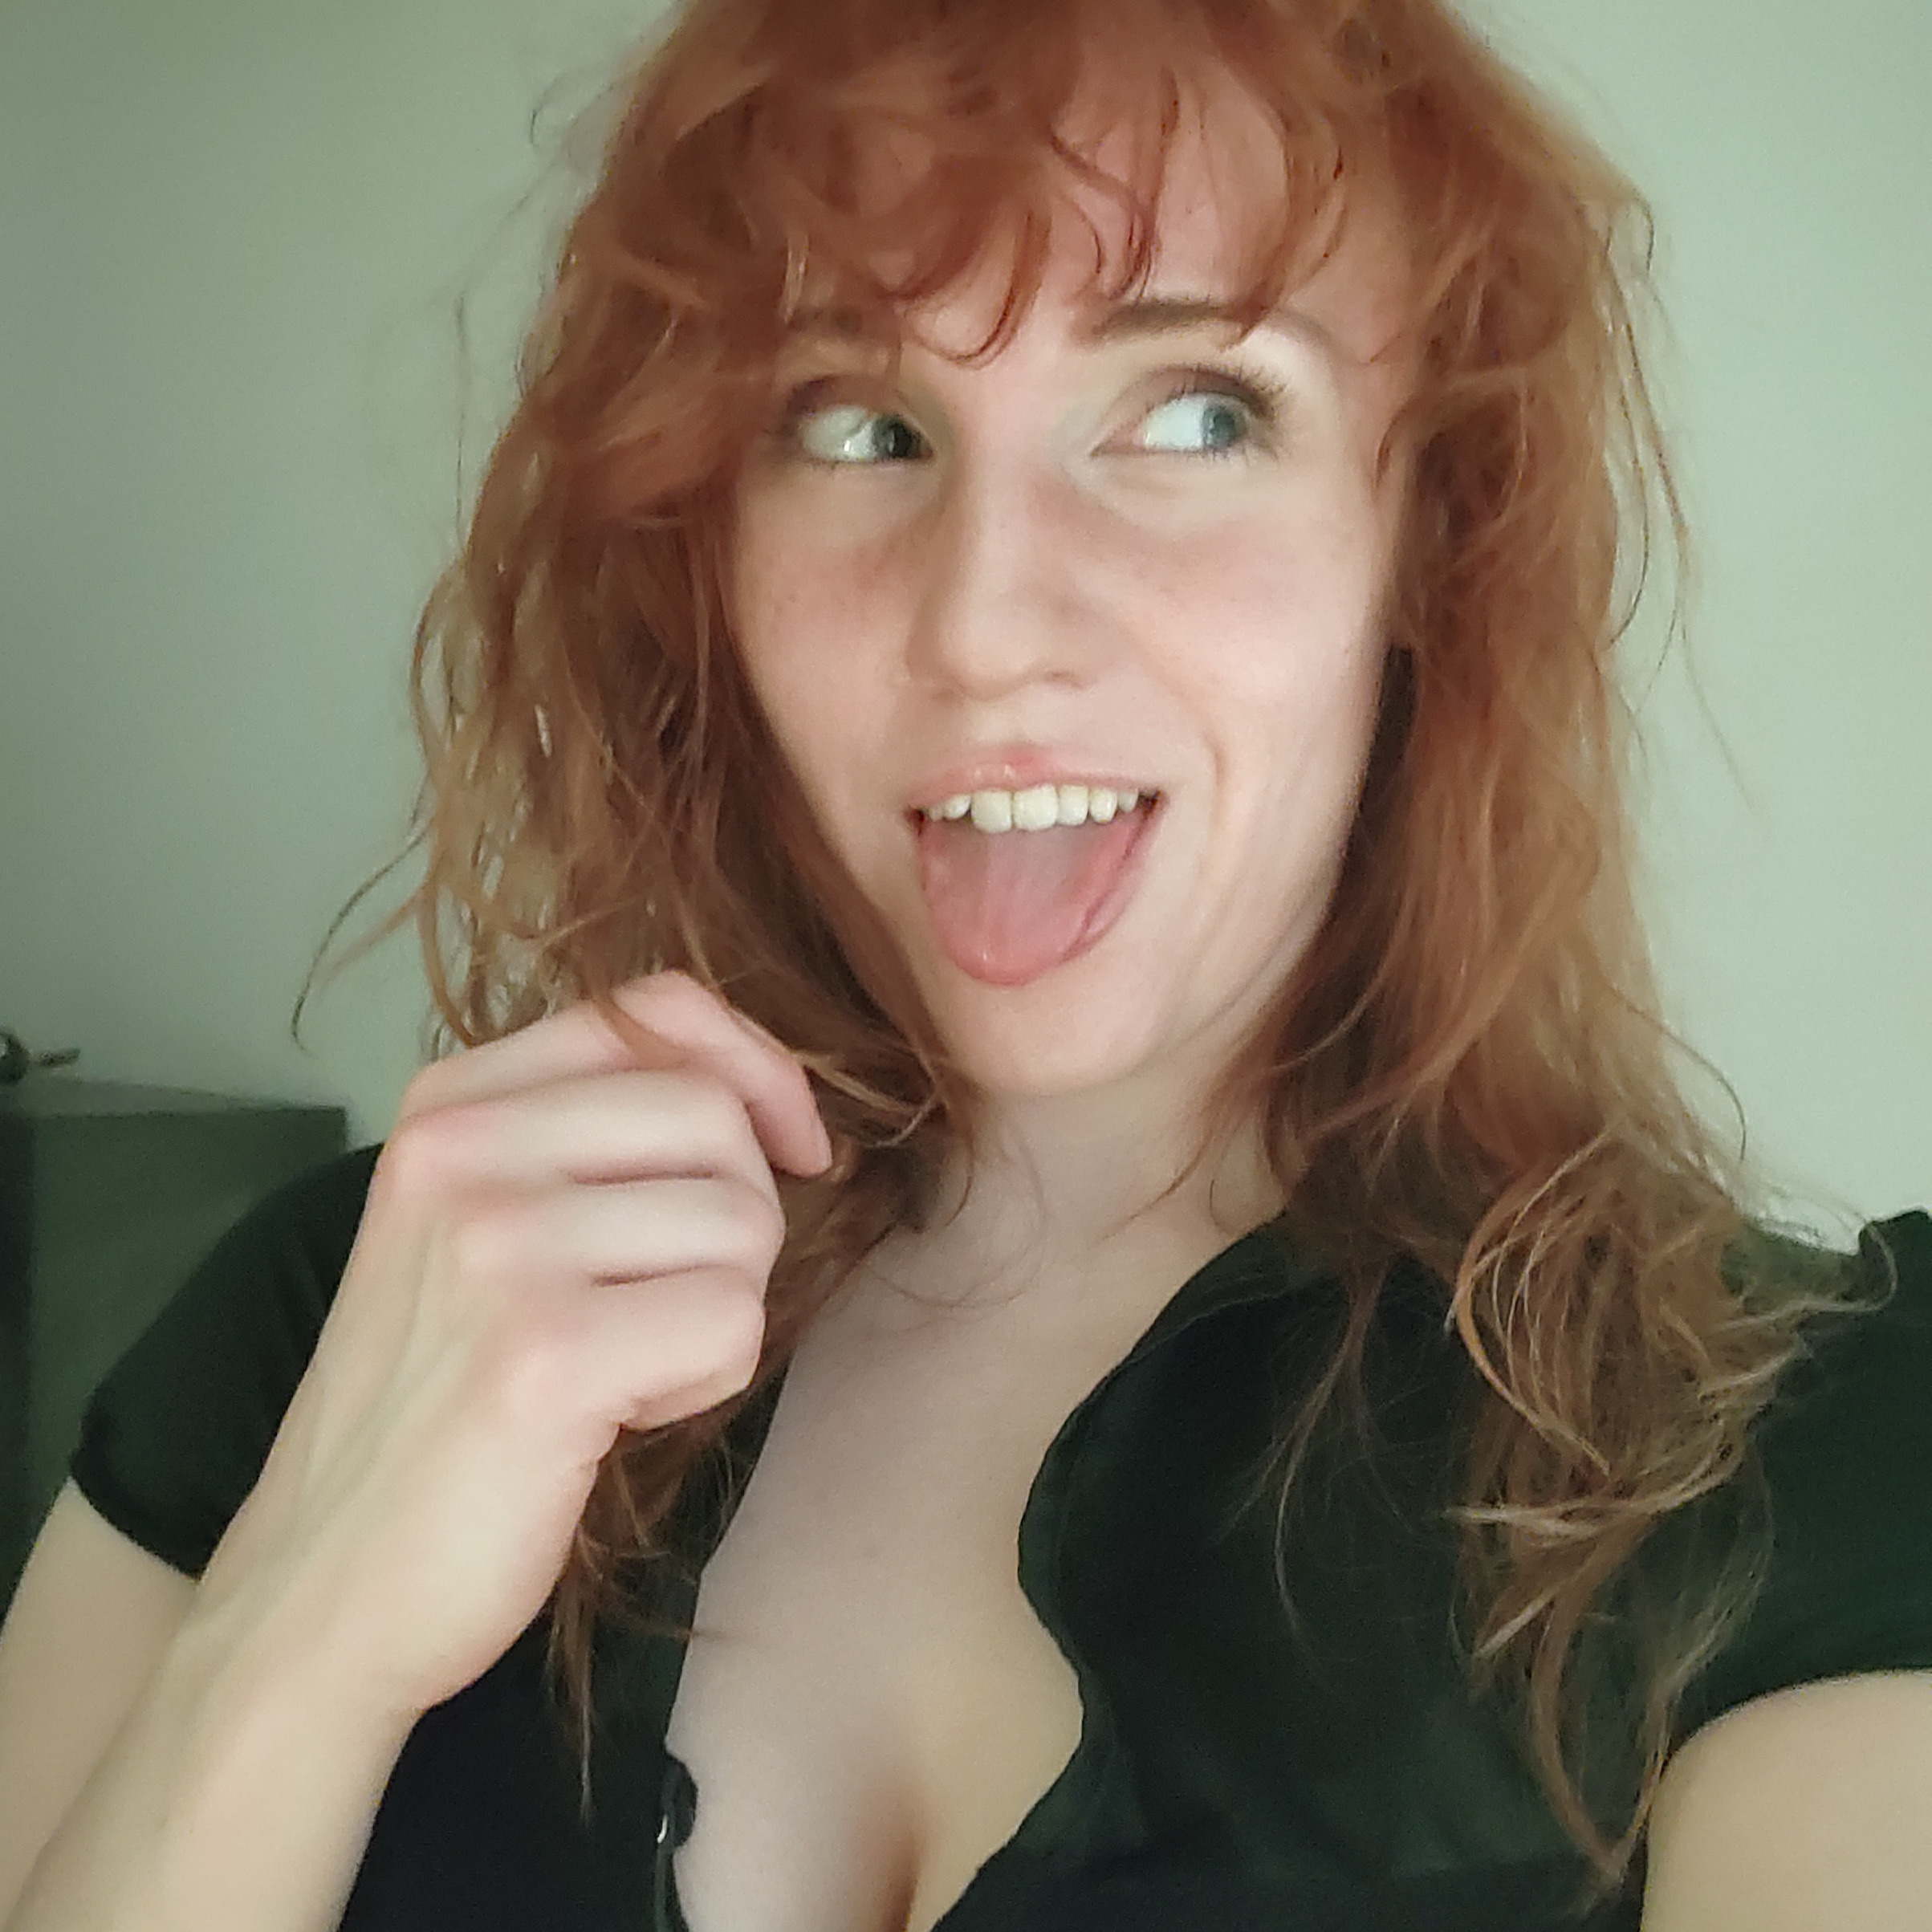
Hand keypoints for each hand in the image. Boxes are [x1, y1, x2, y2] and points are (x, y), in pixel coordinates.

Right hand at [189, 971, 831, 1722]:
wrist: (325, 1587)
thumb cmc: (435, 1404)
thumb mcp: (479, 1225)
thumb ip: (589, 1134)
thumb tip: (766, 1094)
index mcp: (448, 1105)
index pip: (660, 1009)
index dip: (757, 1069)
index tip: (787, 1150)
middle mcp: (463, 1152)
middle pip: (717, 1117)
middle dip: (736, 1219)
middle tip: (657, 1304)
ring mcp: (498, 1247)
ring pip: (742, 1222)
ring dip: (717, 1310)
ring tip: (620, 1366)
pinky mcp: (545, 1355)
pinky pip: (733, 1320)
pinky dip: (707, 1381)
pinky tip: (618, 1417)